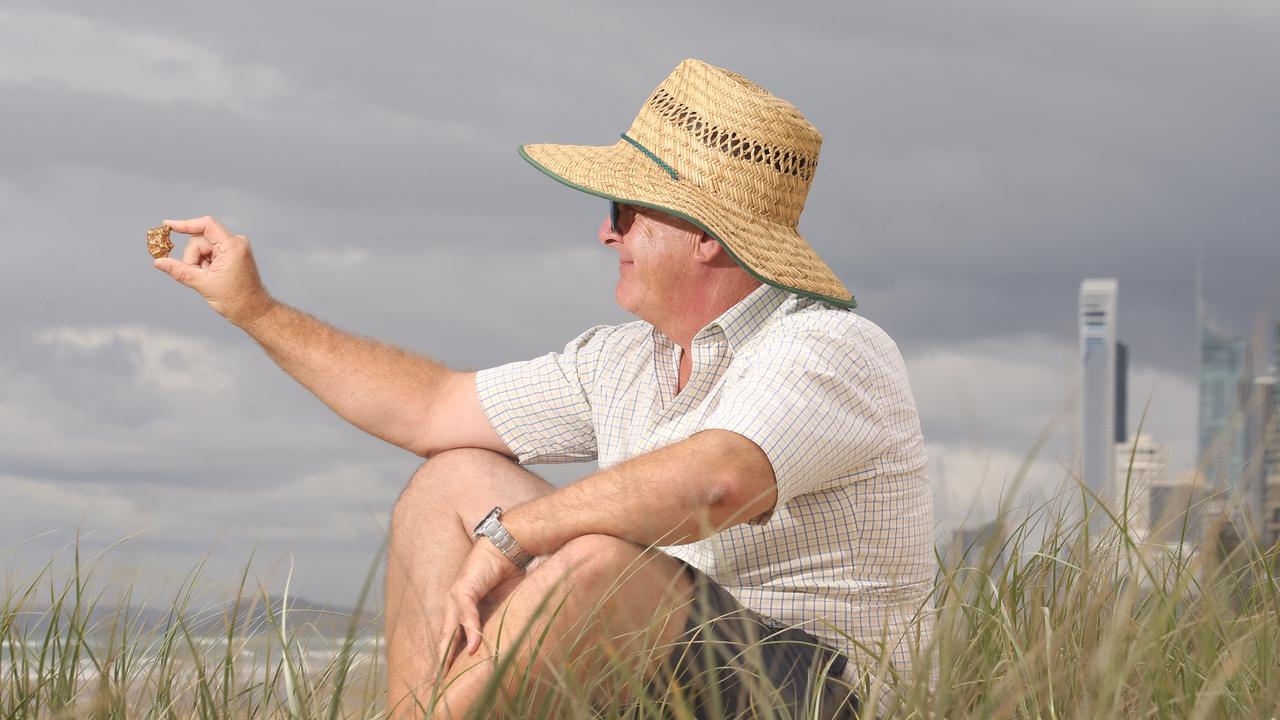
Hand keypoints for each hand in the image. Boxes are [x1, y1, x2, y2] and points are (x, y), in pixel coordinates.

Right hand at [153, 215, 274, 328]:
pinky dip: (205, 265)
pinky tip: (211, 277)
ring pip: (202, 248)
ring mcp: (234, 249)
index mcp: (232, 246)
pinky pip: (209, 254)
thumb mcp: (203, 284)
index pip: (206, 225)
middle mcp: (235, 243)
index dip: (185, 224)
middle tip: (199, 275)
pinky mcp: (232, 255)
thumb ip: (179, 270)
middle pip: (200, 240)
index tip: (167, 225)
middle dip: (193, 258)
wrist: (253, 311)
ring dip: (199, 263)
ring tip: (208, 278)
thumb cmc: (235, 300)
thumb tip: (158, 262)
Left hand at [437, 537, 523, 670]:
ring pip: (450, 627)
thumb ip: (495, 615)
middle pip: (445, 634)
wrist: (507, 543)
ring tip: (446, 670)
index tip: (445, 673)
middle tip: (437, 680)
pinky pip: (466, 612)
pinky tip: (472, 646)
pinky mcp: (465, 587)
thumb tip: (499, 634)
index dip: (449, 653)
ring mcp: (458, 593)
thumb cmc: (506, 569)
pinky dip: (470, 630)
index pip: (452, 633)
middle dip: (441, 657)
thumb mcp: (501, 599)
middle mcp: (455, 600)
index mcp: (462, 604)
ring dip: (449, 649)